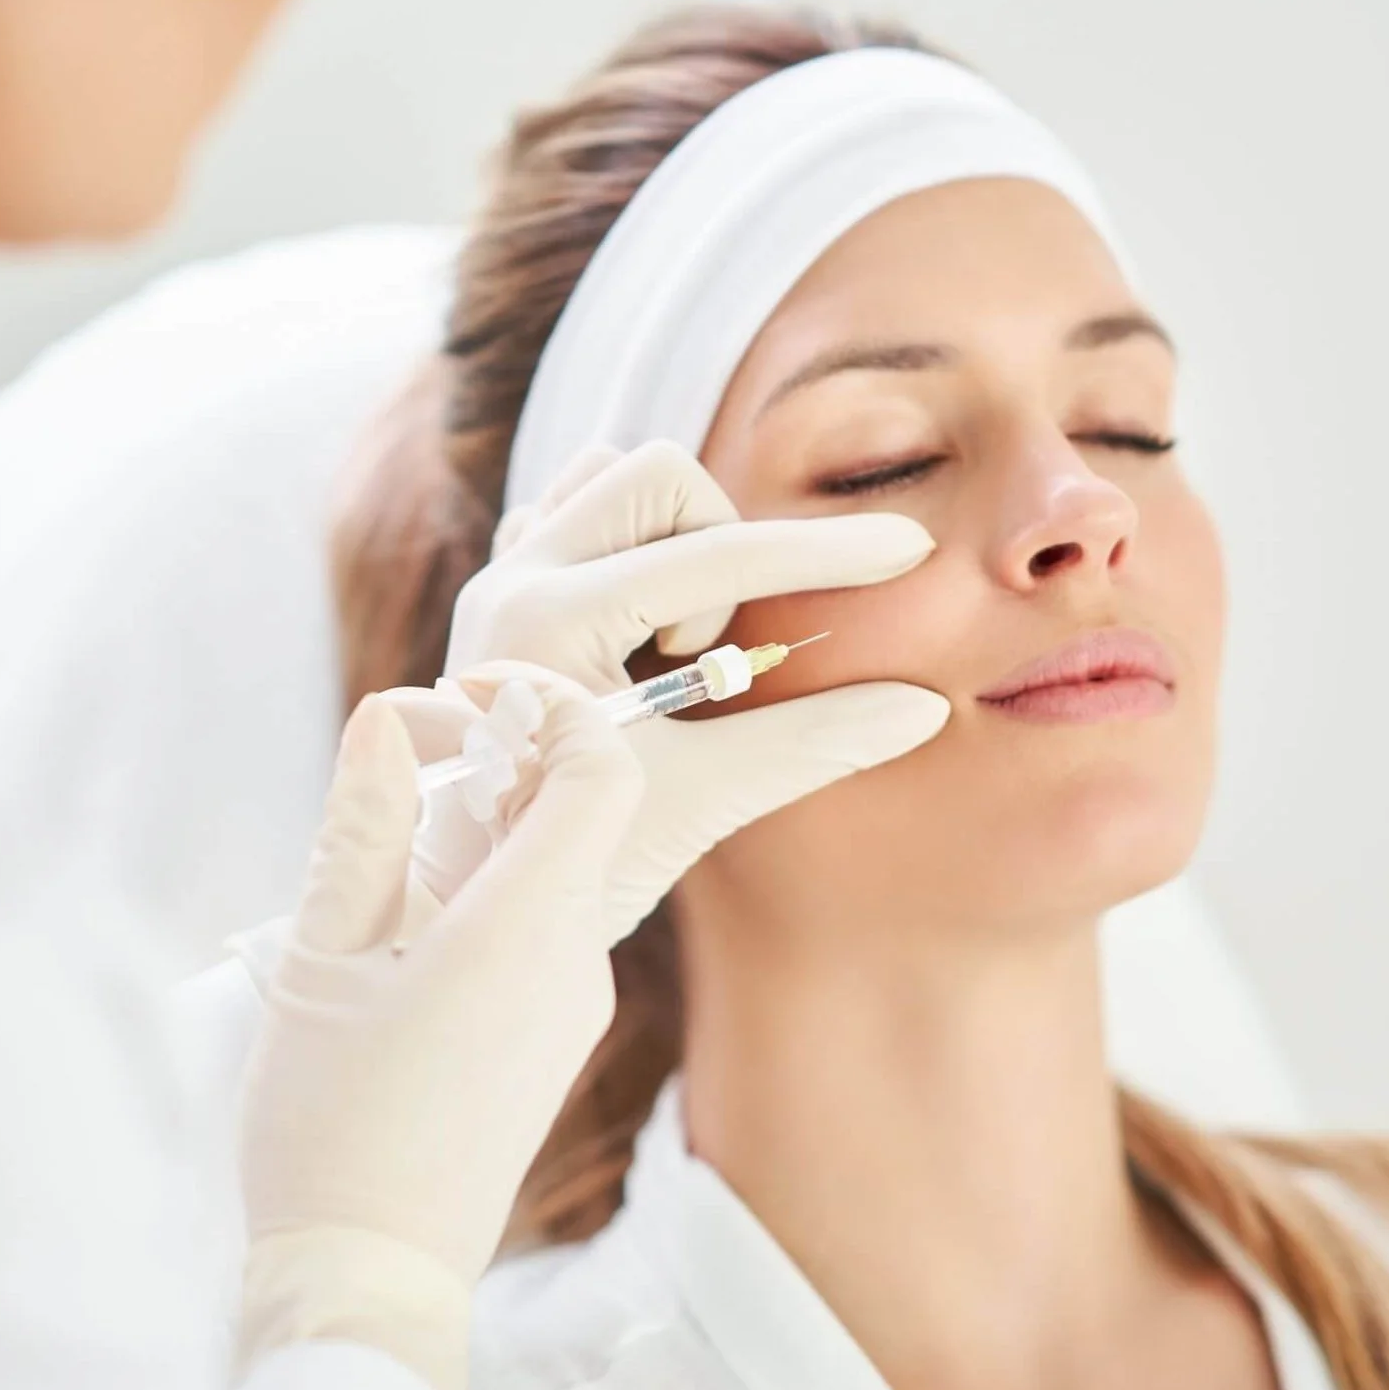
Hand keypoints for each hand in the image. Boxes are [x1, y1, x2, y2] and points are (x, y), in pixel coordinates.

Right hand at [232, 675, 640, 1389]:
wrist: (370, 1281)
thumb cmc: (330, 1127)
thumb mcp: (322, 962)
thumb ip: (362, 830)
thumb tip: (387, 718)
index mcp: (524, 929)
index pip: (599, 768)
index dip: (548, 704)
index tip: (467, 692)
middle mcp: (574, 960)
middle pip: (581, 809)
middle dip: (504, 755)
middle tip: (406, 752)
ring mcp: (573, 1002)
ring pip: (557, 866)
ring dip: (488, 822)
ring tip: (387, 834)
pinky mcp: (554, 1035)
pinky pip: (540, 924)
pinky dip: (488, 885)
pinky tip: (403, 916)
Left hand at [434, 439, 950, 937]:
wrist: (465, 913)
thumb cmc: (572, 865)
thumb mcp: (700, 802)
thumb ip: (811, 742)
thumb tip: (923, 708)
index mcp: (552, 621)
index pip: (717, 554)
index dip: (827, 552)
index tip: (910, 548)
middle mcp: (513, 579)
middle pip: (656, 476)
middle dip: (721, 546)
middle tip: (712, 653)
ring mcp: (499, 582)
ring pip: (608, 480)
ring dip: (674, 540)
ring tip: (676, 648)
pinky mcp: (503, 598)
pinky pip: (574, 517)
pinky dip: (632, 552)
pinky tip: (643, 636)